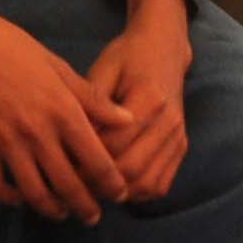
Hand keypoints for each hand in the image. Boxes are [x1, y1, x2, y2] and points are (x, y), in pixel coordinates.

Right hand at [0, 0, 127, 222]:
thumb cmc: (9, 44)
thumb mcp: (57, 65)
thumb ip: (92, 98)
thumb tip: (127, 121)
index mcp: (63, 111)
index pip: (98, 162)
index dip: (112, 185)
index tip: (118, 193)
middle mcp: (37, 133)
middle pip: (69, 186)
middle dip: (86, 208)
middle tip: (92, 215)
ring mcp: (6, 142)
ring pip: (34, 193)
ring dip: (52, 210)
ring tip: (61, 213)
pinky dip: (10, 198)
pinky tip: (20, 197)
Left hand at [83, 0, 194, 203]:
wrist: (164, 50)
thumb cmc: (127, 57)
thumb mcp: (103, 68)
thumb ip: (92, 103)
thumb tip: (73, 140)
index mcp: (148, 99)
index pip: (114, 145)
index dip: (85, 159)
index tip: (61, 164)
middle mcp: (168, 123)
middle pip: (131, 170)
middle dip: (98, 182)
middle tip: (71, 182)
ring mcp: (178, 138)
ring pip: (147, 184)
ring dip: (118, 193)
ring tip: (90, 187)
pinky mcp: (181, 148)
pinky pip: (160, 185)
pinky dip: (136, 192)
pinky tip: (114, 185)